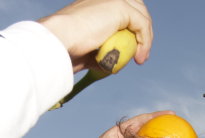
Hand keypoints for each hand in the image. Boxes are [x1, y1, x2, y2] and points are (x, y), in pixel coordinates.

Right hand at [38, 0, 152, 73]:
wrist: (59, 40)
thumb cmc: (65, 48)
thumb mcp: (86, 50)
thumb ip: (98, 53)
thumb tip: (107, 64)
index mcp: (94, 3)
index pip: (121, 9)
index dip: (130, 27)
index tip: (132, 50)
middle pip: (135, 8)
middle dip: (141, 30)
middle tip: (140, 54)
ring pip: (141, 15)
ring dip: (145, 38)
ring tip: (140, 57)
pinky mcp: (120, 6)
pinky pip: (142, 24)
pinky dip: (145, 41)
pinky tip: (139, 56)